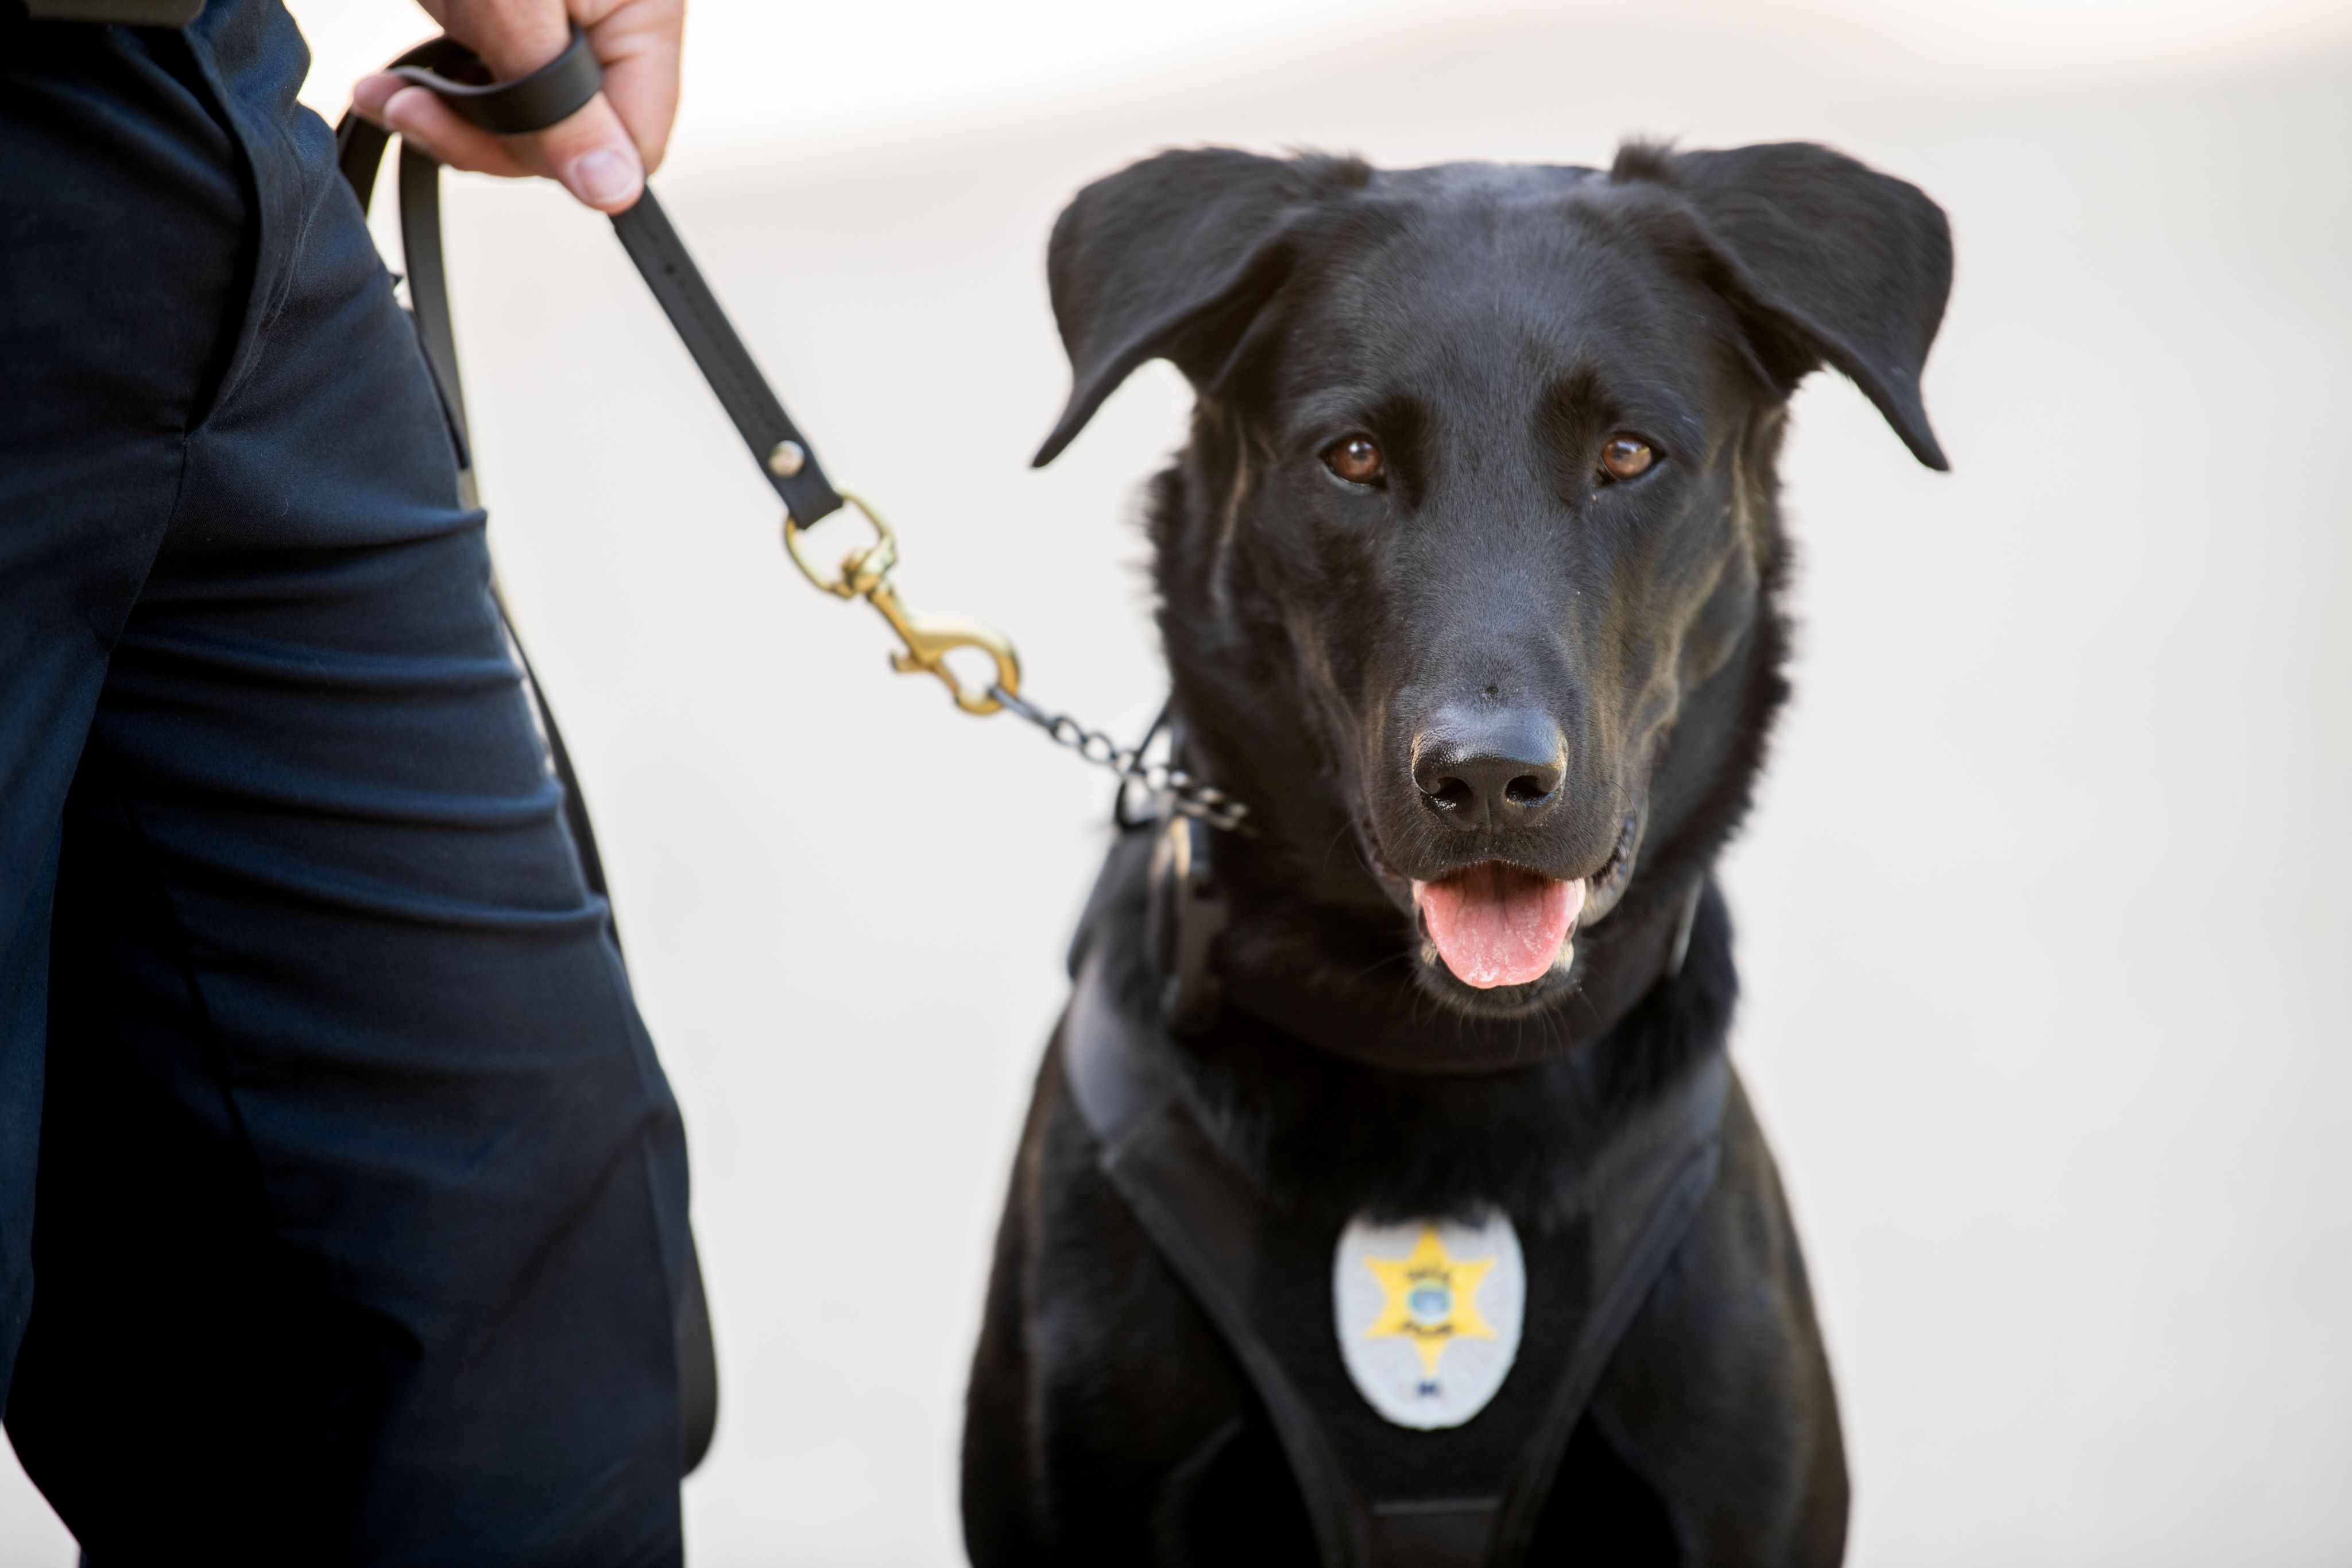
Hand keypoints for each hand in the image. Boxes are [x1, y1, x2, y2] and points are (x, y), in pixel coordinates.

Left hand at [351, 0, 682, 213]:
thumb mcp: (509, 5)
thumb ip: (556, 102)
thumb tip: (615, 194)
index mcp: (646, 19)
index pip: (632, 143)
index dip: (559, 157)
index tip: (474, 134)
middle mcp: (617, 27)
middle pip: (575, 138)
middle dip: (485, 137)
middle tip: (407, 107)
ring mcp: (568, 24)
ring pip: (528, 119)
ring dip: (454, 119)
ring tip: (389, 93)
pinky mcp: (520, 20)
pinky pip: (498, 85)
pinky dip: (447, 92)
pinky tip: (401, 81)